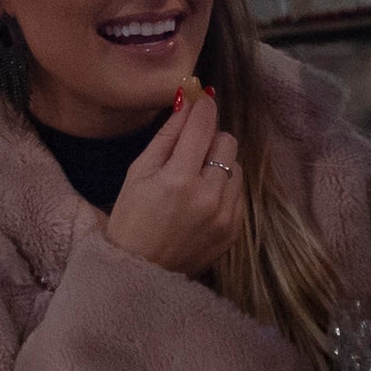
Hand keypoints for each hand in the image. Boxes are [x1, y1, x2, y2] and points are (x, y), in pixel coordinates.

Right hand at [102, 83, 241, 276]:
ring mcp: (225, 216)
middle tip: (191, 149)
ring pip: (237, 166)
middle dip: (210, 138)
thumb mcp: (138, 173)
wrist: (140, 273)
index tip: (201, 98)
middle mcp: (208, 196)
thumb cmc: (131, 220)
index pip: (203, 126)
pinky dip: (225, 189)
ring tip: (195, 179)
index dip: (203, 106)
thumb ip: (166, 136)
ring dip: (219, 165)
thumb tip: (186, 103)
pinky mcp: (234, 231)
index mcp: (179, 179)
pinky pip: (239, 193)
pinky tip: (203, 200)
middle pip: (228, 142)